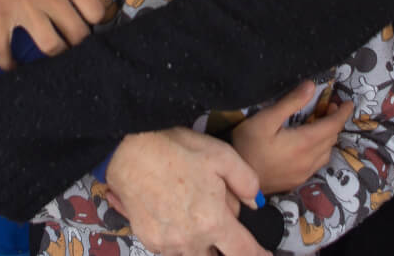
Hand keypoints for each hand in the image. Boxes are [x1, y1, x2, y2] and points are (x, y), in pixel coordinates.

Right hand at [0, 0, 119, 68]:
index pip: (95, 13)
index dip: (96, 18)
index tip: (90, 18)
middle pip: (76, 35)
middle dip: (79, 40)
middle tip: (73, 37)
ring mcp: (24, 7)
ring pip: (49, 47)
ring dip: (53, 52)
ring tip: (53, 47)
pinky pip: (2, 47)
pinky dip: (6, 62)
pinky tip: (12, 67)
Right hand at [105, 128, 269, 255]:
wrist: (128, 149)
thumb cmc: (175, 148)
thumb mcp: (221, 155)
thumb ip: (246, 182)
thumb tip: (254, 203)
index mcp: (213, 222)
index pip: (243, 253)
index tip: (265, 254)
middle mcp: (190, 240)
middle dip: (222, 245)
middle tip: (219, 221)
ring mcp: (167, 244)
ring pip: (193, 254)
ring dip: (200, 242)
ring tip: (192, 210)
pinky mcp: (148, 240)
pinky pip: (172, 248)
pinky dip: (180, 237)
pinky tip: (174, 211)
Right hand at [231, 81, 353, 193]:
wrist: (237, 183)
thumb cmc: (247, 145)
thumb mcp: (265, 119)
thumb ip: (290, 102)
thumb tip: (311, 86)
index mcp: (304, 143)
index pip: (332, 126)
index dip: (343, 113)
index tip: (349, 103)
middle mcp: (309, 160)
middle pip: (331, 138)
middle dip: (334, 121)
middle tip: (329, 107)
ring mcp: (304, 173)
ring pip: (326, 152)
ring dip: (328, 136)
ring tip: (320, 123)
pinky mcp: (297, 180)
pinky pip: (318, 163)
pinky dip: (321, 149)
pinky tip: (310, 145)